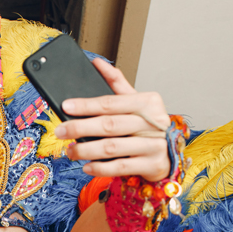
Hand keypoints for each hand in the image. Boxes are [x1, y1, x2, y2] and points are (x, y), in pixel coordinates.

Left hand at [54, 58, 169, 181]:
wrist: (171, 154)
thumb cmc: (148, 126)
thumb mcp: (137, 102)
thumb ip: (117, 84)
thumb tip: (97, 63)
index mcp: (148, 102)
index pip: (111, 102)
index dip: (86, 105)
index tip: (66, 106)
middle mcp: (153, 123)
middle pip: (109, 125)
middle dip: (80, 128)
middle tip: (61, 131)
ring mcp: (154, 145)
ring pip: (112, 147)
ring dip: (86, 150)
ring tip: (70, 150)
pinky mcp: (152, 165)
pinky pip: (120, 167)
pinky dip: (100, 168)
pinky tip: (86, 166)